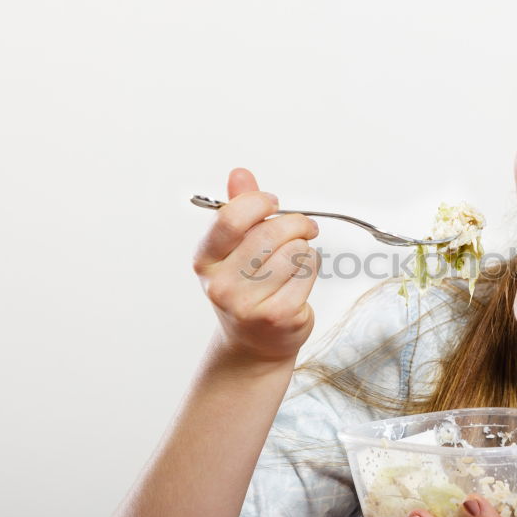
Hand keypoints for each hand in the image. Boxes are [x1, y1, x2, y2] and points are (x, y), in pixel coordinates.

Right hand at [192, 168, 320, 363]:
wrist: (254, 342)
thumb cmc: (246, 288)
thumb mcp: (235, 249)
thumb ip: (238, 209)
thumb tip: (240, 173)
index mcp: (206, 260)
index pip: (232, 217)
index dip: (260, 202)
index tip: (273, 203)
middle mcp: (221, 285)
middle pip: (271, 233)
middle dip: (296, 224)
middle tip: (305, 227)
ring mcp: (248, 304)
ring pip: (296, 251)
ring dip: (304, 250)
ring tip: (295, 261)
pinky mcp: (279, 316)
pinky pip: (308, 272)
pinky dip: (311, 270)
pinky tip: (299, 282)